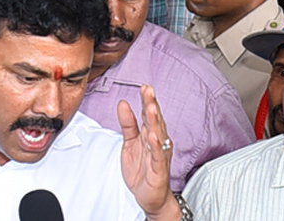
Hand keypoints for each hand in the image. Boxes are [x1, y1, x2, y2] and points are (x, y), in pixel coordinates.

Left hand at [119, 85, 178, 220]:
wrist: (151, 197)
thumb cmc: (143, 169)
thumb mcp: (130, 143)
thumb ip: (128, 124)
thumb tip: (123, 103)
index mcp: (150, 134)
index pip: (149, 114)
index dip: (147, 100)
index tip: (144, 86)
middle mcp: (157, 141)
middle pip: (155, 120)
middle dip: (152, 104)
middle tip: (149, 90)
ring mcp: (159, 154)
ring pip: (158, 134)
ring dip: (155, 121)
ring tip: (152, 107)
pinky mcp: (158, 168)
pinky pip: (157, 156)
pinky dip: (156, 146)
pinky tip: (153, 136)